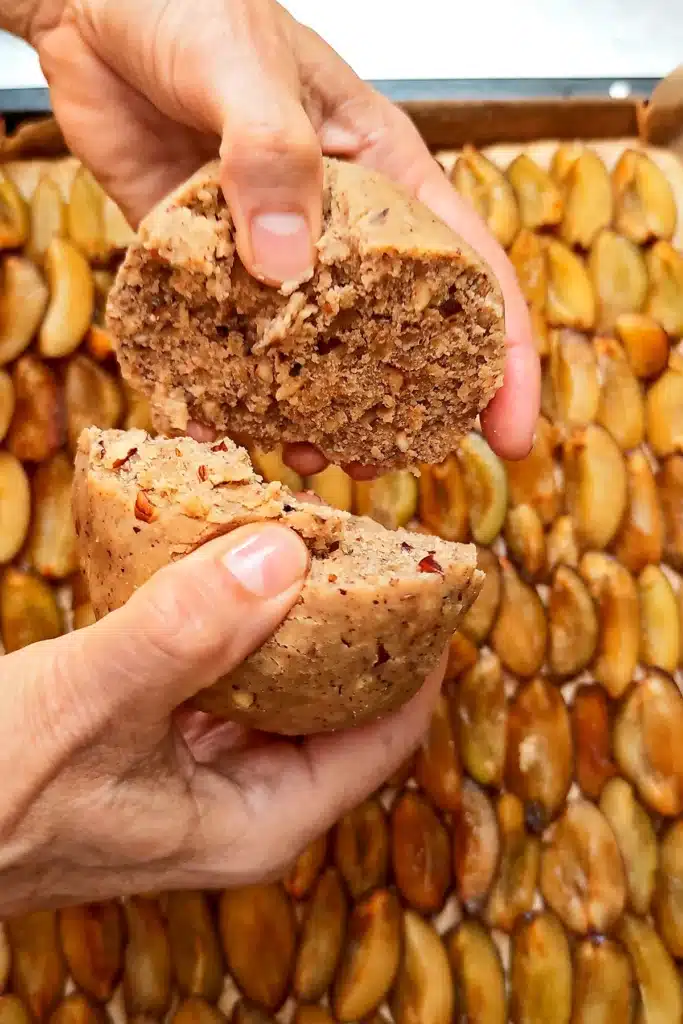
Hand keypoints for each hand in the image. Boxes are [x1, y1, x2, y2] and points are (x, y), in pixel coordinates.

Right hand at [0, 522, 441, 914]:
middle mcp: (240, 800)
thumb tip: (285, 555)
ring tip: (305, 531)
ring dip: (286, 610)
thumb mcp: (93, 703)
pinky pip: (217, 667)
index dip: (420, 654)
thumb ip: (188, 633)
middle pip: (337, 701)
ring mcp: (196, 768)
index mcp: (259, 821)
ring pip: (274, 679)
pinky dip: (224, 615)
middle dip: (355, 620)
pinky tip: (219, 559)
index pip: (386, 734)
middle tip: (370, 537)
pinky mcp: (153, 735)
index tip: (440, 574)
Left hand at [23, 0, 538, 475]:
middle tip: (392, 462)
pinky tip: (219, 420)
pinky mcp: (209, 267)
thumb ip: (272, 156)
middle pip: (395, 332)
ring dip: (316, 410)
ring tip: (310, 454)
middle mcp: (336, 224)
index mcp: (383, 172)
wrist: (93, 7)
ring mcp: (271, 251)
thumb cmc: (189, 2)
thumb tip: (286, 268)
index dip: (499, 356)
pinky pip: (225, 341)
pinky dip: (223, 387)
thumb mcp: (247, 67)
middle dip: (403, 405)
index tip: (508, 431)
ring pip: (312, 351)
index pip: (469, 269)